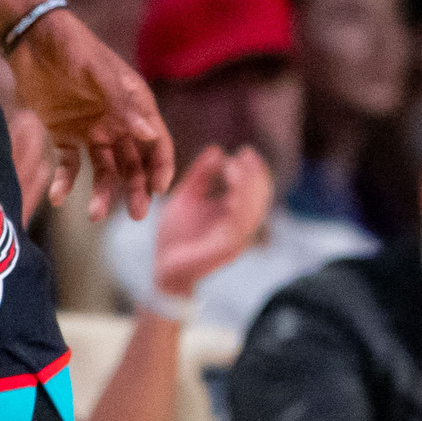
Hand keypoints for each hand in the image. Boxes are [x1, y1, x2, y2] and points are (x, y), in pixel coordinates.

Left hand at [8, 4, 177, 221]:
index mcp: (133, 104)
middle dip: (137, 189)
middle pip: (133, 162)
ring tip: (94, 214)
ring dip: (103, 192)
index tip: (159, 191)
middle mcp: (116, 120)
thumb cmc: (72, 47)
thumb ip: (122, 105)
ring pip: (104, 169)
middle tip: (138, 215)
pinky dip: (66, 181)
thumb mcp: (98, 73)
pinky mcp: (63, 133)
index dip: (160, 166)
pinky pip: (69, 164)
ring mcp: (90, 128)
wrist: (29, 36)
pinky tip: (58, 197)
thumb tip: (149, 137)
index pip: (156, 141)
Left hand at [148, 145, 274, 304]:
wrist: (162, 270)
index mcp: (234, 216)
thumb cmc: (175, 236)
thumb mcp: (186, 197)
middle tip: (246, 155)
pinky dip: (239, 206)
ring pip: (252, 210)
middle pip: (259, 198)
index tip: (245, 152)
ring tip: (237, 167)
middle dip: (254, 175)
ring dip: (248, 187)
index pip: (254, 191)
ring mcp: (235, 240)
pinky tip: (231, 191)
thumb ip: (201, 176)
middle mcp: (240, 228)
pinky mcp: (224, 249)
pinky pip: (238, 225)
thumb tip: (218, 151)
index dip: (253, 171)